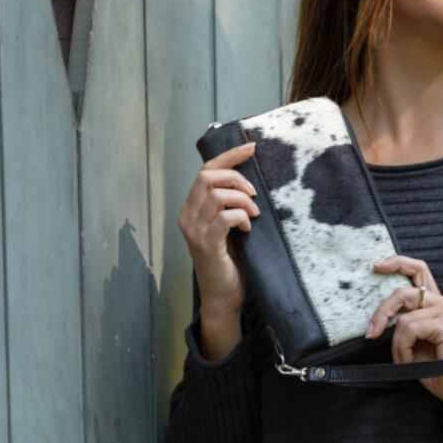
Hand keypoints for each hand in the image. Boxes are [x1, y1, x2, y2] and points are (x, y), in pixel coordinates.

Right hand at [177, 140, 261, 317]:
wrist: (222, 296)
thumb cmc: (229, 261)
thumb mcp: (227, 226)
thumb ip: (229, 204)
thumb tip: (250, 179)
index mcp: (191, 207)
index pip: (206, 170)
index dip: (229, 155)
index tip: (251, 147)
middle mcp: (187, 216)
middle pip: (207, 176)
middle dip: (236, 177)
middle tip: (254, 193)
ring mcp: (194, 231)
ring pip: (217, 195)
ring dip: (242, 200)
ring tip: (254, 215)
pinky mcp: (206, 245)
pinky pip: (225, 218)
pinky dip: (241, 218)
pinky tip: (248, 229)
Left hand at [366, 255, 442, 418]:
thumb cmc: (440, 371)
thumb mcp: (415, 344)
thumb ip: (403, 325)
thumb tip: (379, 320)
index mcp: (436, 304)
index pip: (418, 270)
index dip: (397, 262)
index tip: (377, 265)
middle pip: (402, 292)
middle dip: (381, 313)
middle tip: (370, 334)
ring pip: (402, 318)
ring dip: (396, 344)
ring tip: (404, 360)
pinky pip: (409, 329)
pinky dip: (403, 348)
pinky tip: (410, 361)